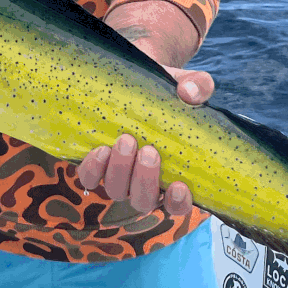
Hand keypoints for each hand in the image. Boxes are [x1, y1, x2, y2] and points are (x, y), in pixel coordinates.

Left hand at [75, 64, 214, 214]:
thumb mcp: (187, 86)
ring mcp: (118, 176)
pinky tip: (101, 149)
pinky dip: (93, 168)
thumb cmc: (167, 94)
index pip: (177, 205)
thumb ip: (199, 87)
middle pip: (143, 201)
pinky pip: (89, 178)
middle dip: (145, 180)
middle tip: (148, 151)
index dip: (178, 203)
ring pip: (116, 191)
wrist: (135, 82)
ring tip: (125, 140)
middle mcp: (144, 183)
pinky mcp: (95, 165)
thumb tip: (191, 94)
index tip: (178, 186)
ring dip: (120, 170)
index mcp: (173, 175)